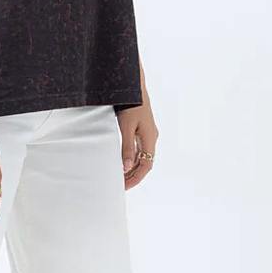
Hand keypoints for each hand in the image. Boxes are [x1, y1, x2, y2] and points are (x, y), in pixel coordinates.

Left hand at [117, 63, 157, 189]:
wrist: (134, 85)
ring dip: (132, 167)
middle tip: (120, 186)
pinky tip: (124, 160)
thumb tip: (126, 167)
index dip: (135, 179)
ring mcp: (147, 133)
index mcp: (150, 139)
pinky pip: (139, 148)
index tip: (124, 187)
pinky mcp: (142, 128)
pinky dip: (132, 157)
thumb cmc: (131, 103)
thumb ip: (127, 147)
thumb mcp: (126, 126)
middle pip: (145, 163)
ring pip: (142, 156)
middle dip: (133, 176)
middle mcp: (151, 137)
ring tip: (120, 176)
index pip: (146, 166)